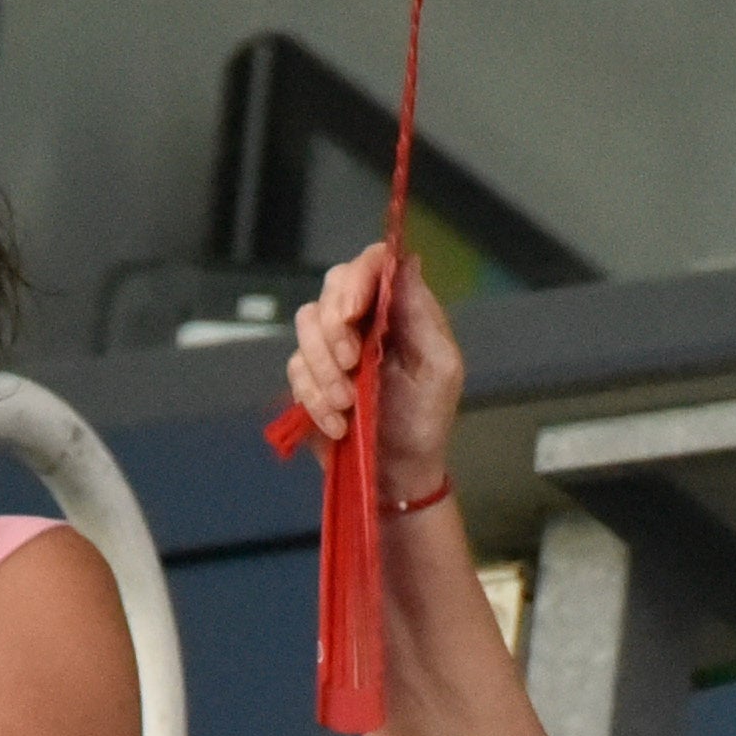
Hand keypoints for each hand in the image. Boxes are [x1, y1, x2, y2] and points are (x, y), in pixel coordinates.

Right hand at [281, 246, 463, 504]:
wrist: (397, 473)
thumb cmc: (425, 419)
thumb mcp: (439, 367)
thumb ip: (422, 315)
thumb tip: (406, 261)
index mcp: (397, 309)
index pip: (372, 264)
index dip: (358, 278)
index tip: (354, 311)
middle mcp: (362, 317)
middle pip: (331, 286)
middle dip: (335, 327)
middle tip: (352, 365)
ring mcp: (331, 345)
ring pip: (305, 324)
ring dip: (324, 367)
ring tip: (348, 403)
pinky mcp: (309, 376)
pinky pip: (296, 368)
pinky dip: (314, 398)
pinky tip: (338, 424)